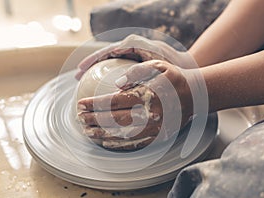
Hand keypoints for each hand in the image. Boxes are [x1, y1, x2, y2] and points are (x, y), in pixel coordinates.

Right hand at [75, 34, 193, 79]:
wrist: (186, 65)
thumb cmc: (173, 67)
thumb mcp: (158, 68)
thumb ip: (139, 72)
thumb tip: (118, 85)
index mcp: (134, 44)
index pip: (107, 51)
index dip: (92, 60)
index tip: (81, 70)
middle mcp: (131, 46)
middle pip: (105, 54)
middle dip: (90, 64)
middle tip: (77, 76)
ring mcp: (133, 54)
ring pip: (110, 61)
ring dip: (97, 70)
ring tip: (84, 81)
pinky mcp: (135, 62)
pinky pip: (117, 67)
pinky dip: (108, 75)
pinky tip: (102, 86)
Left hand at [77, 60, 192, 149]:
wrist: (195, 96)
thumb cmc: (174, 78)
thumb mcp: (158, 66)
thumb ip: (136, 71)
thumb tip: (116, 85)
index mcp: (146, 96)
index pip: (113, 102)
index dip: (94, 104)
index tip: (81, 104)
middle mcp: (149, 115)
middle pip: (114, 120)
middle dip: (93, 119)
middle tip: (79, 118)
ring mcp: (154, 129)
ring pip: (121, 135)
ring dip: (100, 134)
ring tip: (86, 131)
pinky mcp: (158, 137)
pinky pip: (134, 143)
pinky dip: (117, 144)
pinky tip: (105, 141)